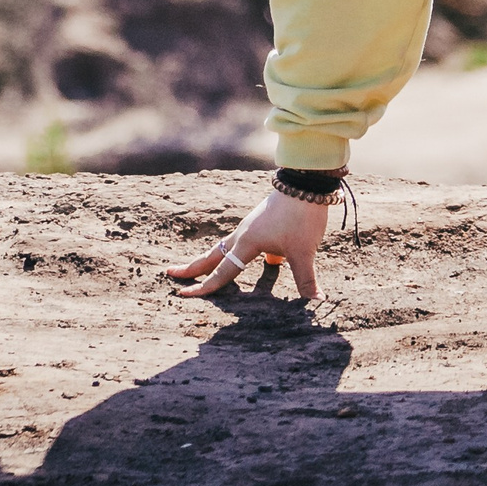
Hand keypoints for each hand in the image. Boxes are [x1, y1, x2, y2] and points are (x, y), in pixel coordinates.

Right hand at [164, 188, 329, 299]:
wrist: (307, 182)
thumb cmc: (302, 216)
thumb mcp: (304, 251)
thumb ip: (306, 279)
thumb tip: (316, 302)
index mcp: (247, 242)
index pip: (222, 271)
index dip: (204, 286)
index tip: (183, 294)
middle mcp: (243, 234)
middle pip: (212, 255)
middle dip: (192, 267)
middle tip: (170, 273)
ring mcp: (251, 226)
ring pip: (225, 247)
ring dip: (211, 259)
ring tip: (199, 268)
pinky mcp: (261, 221)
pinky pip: (243, 242)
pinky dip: (236, 253)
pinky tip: (254, 260)